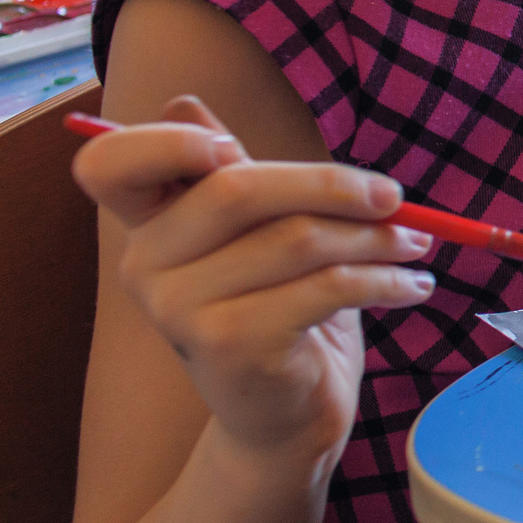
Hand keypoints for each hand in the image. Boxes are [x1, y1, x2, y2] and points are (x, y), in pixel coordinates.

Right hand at [74, 97, 435, 465]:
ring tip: (414, 246)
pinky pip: (325, 285)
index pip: (107, 166)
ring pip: (298, 237)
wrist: (284, 419)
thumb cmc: (280, 313)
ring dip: (377, 238)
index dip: (164, 142)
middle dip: (334, 184)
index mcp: (147, 228)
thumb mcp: (258, 238)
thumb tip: (188, 102)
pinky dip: (386, 280)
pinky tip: (412, 286)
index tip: (232, 146)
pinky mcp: (229, 344)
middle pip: (239, 185)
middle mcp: (145, 267)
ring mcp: (180, 310)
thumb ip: (234, 177)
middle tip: (395, 199)